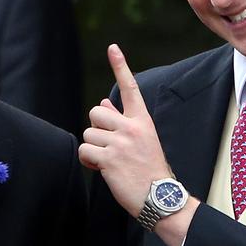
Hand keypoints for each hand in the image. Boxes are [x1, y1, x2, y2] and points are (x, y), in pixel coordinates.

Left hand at [78, 44, 172, 216]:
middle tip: (109, 146)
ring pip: (89, 133)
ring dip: (93, 148)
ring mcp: (120, 143)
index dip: (120, 67)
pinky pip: (85, 150)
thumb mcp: (142, 140)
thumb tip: (104, 103)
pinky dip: (88, 161)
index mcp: (142, 121)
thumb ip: (122, 121)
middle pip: (96, 112)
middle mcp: (131, 128)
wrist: (159, 197)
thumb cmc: (149, 169)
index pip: (130, 88)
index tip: (112, 48)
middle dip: (97, 128)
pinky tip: (102, 168)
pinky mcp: (109, 159)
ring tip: (109, 161)